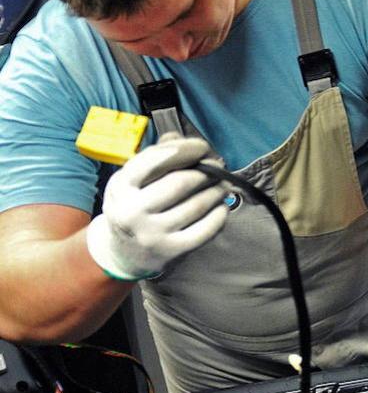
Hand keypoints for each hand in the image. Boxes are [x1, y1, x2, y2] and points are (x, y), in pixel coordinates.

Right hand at [86, 135, 227, 280]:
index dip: (184, 150)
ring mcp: (151, 234)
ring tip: (222, 185)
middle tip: (219, 167)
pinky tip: (221, 207)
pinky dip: (219, 215)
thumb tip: (178, 139)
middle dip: (206, 171)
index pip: (155, 160)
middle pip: (180, 183)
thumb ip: (156, 156)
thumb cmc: (136, 206)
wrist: (124, 253)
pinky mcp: (171, 251)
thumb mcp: (134, 181)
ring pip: (196, 206)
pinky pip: (205, 230)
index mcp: (120, 187)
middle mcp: (131, 211)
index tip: (202, 147)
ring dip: (216, 191)